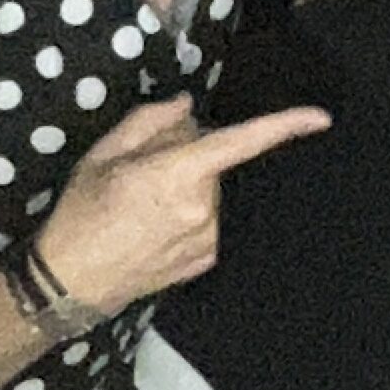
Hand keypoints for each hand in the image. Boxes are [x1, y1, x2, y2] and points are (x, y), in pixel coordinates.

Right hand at [36, 96, 329, 312]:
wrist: (70, 281)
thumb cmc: (81, 213)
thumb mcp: (104, 155)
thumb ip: (150, 122)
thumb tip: (188, 108)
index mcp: (178, 175)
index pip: (242, 143)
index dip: (284, 126)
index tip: (320, 118)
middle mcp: (202, 208)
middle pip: (213, 164)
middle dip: (189, 157)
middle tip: (144, 171)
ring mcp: (207, 238)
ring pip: (210, 194)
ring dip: (188, 189)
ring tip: (142, 206)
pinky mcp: (205, 259)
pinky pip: (207, 221)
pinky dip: (187, 216)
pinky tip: (152, 228)